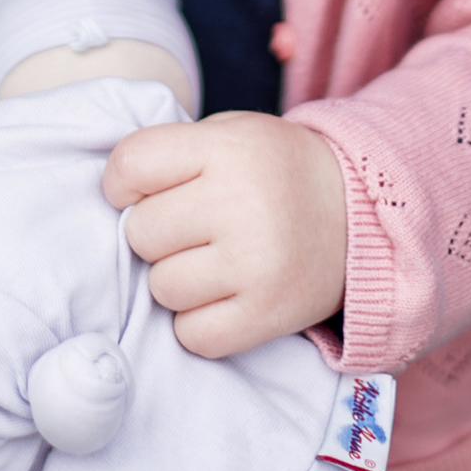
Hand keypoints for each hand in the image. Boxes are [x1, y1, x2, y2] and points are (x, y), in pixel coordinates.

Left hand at [103, 111, 347, 359]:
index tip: (144, 191)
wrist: (361, 215)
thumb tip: (108, 199)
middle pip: (141, 233)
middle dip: (157, 234)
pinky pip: (194, 335)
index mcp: (227, 148)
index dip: (124, 183)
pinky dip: (200, 323)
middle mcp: (241, 203)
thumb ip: (171, 153)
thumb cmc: (274, 173)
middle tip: (193, 228)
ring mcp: (257, 263)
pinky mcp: (268, 314)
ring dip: (178, 280)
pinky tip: (224, 297)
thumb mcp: (230, 134)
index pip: (130, 165)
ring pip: (162, 288)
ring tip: (214, 262)